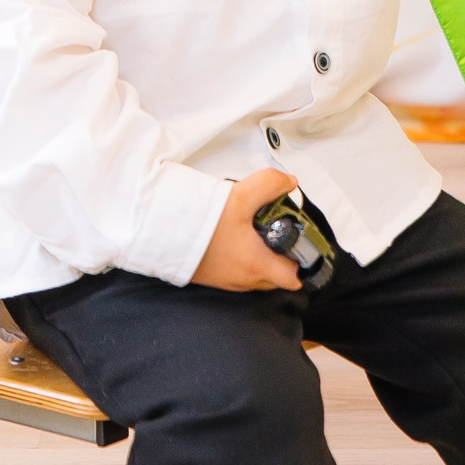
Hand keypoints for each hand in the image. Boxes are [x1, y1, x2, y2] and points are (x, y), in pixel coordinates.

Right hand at [191, 168, 302, 290]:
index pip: (294, 279)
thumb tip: (288, 183)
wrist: (163, 233)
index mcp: (258, 266)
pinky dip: (242, 260)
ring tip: (255, 234)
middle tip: (278, 234)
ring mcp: (227, 281)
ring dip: (261, 259)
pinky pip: (237, 274)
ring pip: (256, 276)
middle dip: (282, 258)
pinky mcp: (213, 277)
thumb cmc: (201, 223)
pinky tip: (233, 239)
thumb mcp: (242, 196)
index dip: (302, 263)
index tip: (300, 245)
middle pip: (276, 277)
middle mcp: (244, 280)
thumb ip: (270, 185)